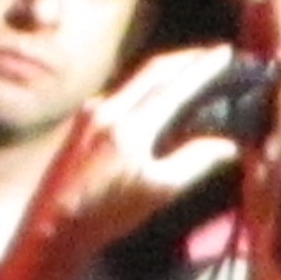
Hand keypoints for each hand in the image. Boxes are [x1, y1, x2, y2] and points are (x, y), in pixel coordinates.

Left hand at [23, 45, 246, 267]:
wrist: (51, 228)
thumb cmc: (107, 214)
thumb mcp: (157, 192)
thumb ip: (194, 162)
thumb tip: (228, 145)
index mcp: (128, 126)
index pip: (173, 86)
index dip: (203, 67)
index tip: (225, 52)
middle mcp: (106, 109)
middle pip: (152, 71)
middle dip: (185, 59)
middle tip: (213, 53)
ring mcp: (90, 113)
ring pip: (135, 82)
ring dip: (165, 72)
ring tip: (190, 71)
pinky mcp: (81, 123)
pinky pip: (121, 96)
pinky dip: (145, 90)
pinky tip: (156, 99)